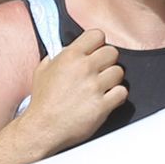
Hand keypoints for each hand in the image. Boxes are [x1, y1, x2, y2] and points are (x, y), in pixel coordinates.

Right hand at [20, 27, 126, 152]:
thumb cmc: (42, 102)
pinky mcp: (102, 106)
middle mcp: (84, 69)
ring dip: (113, 80)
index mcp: (70, 56)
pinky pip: (122, 93)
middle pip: (113, 52)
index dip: (98, 44)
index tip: (95, 53)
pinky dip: (117, 96)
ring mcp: (94, 87)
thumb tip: (68, 49)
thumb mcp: (42, 71)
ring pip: (119, 72)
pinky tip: (106, 99)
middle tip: (100, 72)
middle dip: (107, 62)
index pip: (97, 35)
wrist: (42, 128)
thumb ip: (57, 56)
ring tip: (102, 88)